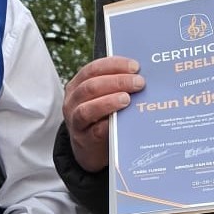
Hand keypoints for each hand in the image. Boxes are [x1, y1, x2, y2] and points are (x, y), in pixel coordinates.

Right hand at [62, 57, 144, 171]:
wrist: (90, 149)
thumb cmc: (100, 118)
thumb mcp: (101, 97)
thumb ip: (114, 86)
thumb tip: (141, 75)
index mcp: (77, 85)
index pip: (93, 69)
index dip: (114, 65)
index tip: (135, 66)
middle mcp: (72, 101)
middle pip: (91, 86)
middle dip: (117, 81)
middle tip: (139, 82)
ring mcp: (75, 121)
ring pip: (87, 108)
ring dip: (110, 101)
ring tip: (128, 99)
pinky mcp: (84, 140)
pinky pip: (95, 130)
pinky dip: (109, 124)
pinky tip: (123, 120)